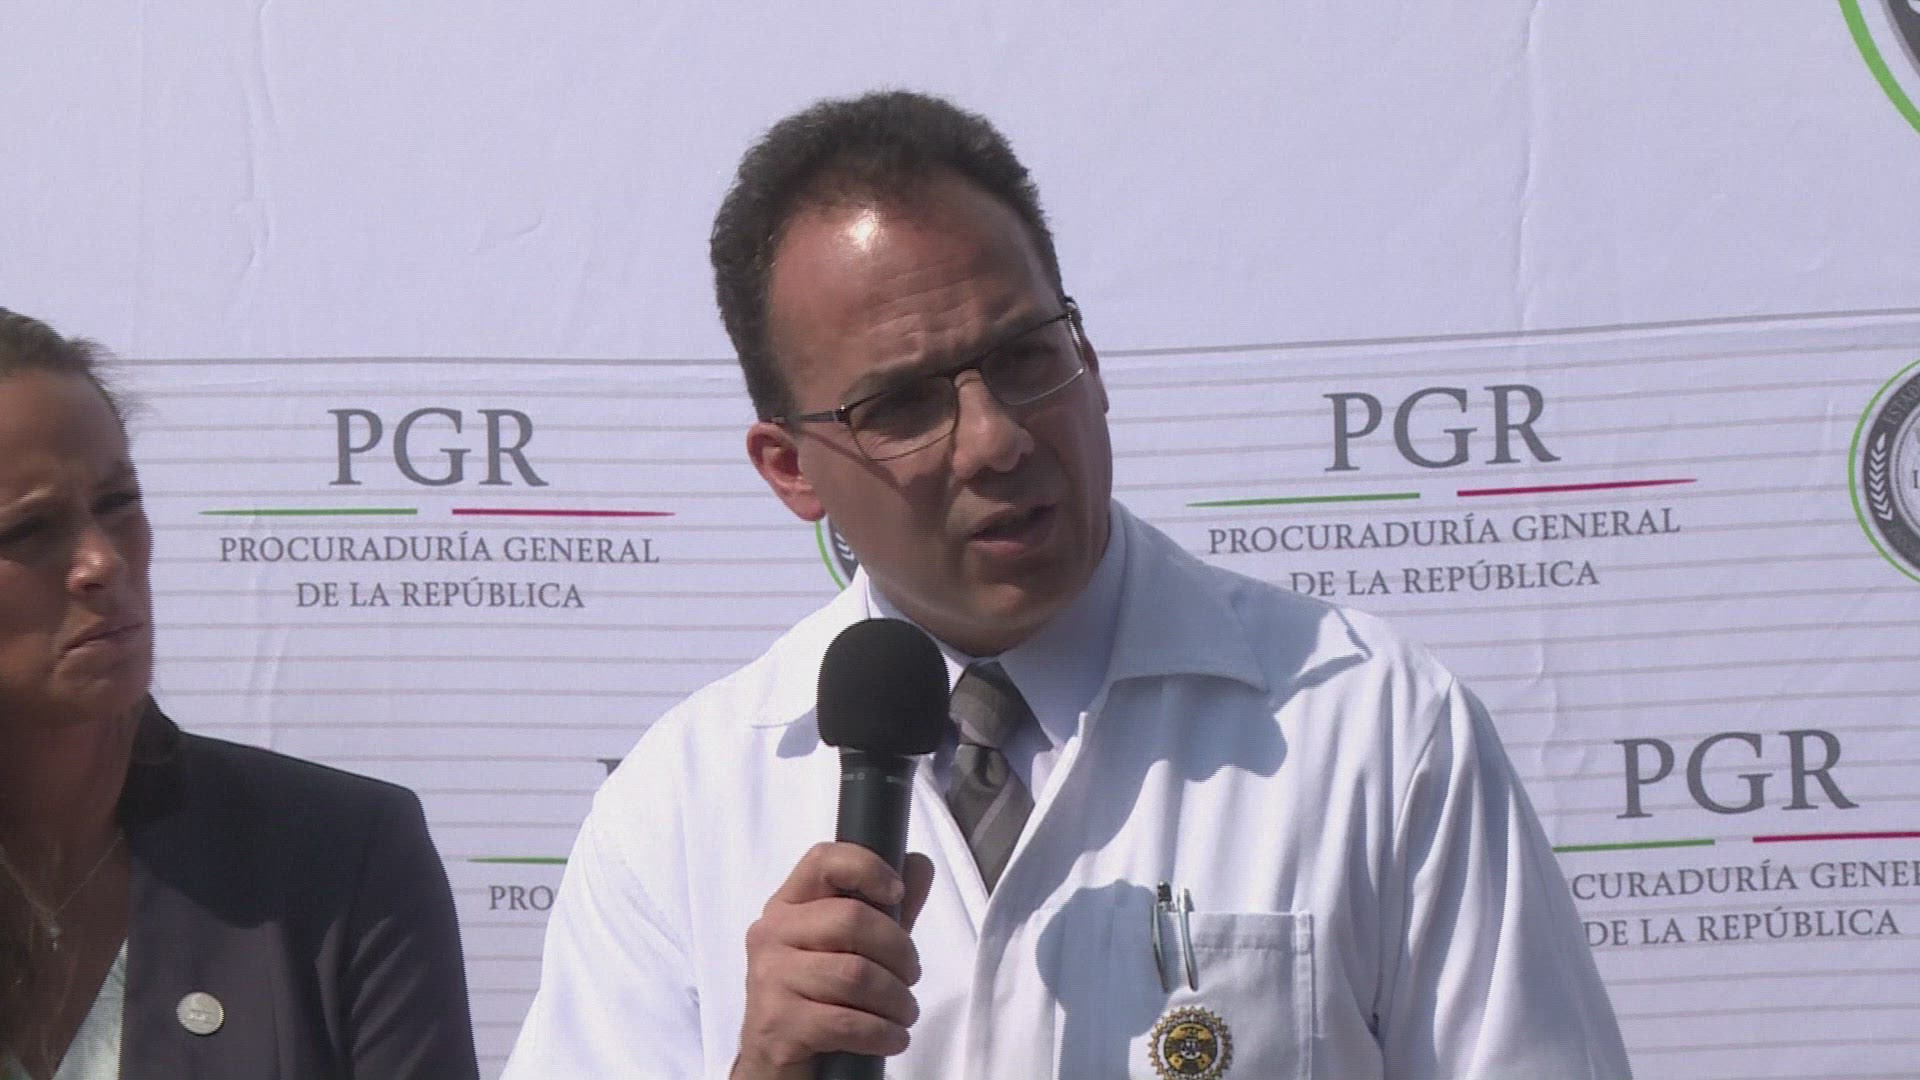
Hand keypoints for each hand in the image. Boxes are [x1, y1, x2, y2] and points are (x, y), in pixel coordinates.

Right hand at [729, 843, 935, 1079]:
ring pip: (855, 975)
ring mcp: (769, 978)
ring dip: (896, 1000)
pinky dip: (882, 1033)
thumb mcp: (855, 949)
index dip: (867, 867)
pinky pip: (845, 1022)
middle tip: (911, 977)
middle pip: (852, 920)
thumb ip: (887, 910)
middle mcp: (771, 934)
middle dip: (899, 952)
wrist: (777, 1063)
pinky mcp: (776, 1023)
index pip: (823, 860)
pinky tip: (892, 1038)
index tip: (898, 893)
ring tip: (904, 1014)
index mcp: (788, 906)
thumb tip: (918, 864)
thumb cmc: (818, 999)